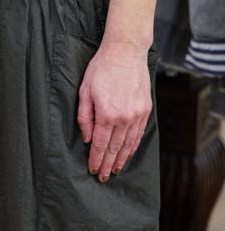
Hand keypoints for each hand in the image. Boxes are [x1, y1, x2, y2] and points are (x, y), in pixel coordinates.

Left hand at [76, 40, 152, 182]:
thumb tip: (86, 137)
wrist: (125, 52)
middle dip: (107, 165)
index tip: (93, 170)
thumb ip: (84, 116)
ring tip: (115, 170)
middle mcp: (124, 118)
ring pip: (128, 145)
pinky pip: (139, 135)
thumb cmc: (101, 69)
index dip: (95, 159)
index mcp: (106, 114)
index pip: (99, 144)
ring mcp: (137, 115)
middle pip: (114, 149)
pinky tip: (128, 154)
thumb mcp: (85, 90)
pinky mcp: (145, 110)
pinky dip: (133, 147)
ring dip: (121, 159)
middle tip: (103, 177)